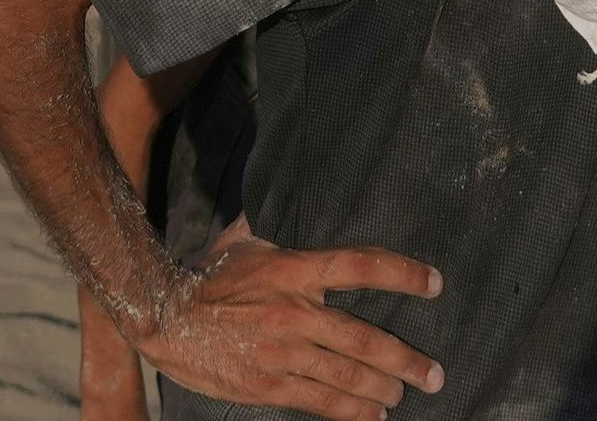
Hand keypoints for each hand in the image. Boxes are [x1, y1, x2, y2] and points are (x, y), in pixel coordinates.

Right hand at [137, 224, 444, 420]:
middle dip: (406, 360)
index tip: (435, 284)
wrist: (161, 315)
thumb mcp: (243, 241)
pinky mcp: (267, 384)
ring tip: (404, 395)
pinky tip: (373, 417)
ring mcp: (281, 352)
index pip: (360, 266)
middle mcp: (293, 312)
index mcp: (292, 269)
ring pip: (348, 377)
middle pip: (365, 339)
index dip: (403, 274)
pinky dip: (352, 412)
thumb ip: (275, 229)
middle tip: (434, 373)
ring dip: (384, 390)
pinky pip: (320, 402)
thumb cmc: (204, 275)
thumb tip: (286, 198)